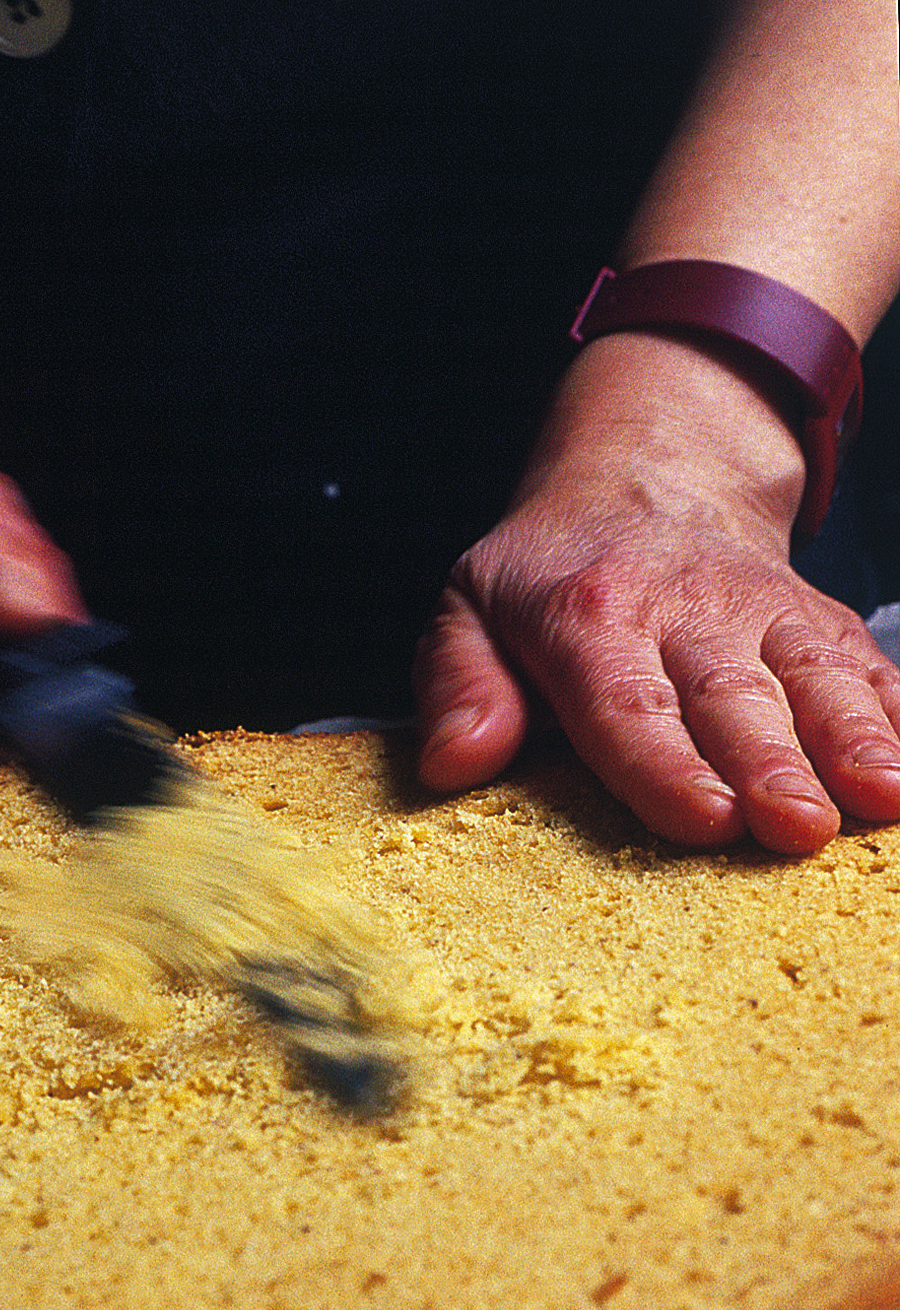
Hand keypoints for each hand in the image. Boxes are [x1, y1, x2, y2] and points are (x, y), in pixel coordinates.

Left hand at [413, 333, 899, 852]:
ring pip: (816, 677)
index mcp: (590, 617)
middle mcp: (688, 610)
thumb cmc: (546, 577)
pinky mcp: (818, 621)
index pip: (627, 704)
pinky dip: (899, 714)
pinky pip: (868, 665)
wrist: (642, 481)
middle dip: (772, 766)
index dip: (666, 766)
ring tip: (883, 799)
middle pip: (734, 699)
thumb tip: (454, 760)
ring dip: (855, 741)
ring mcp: (765, 613)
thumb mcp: (469, 612)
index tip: (704, 820)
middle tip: (798, 828)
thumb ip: (457, 685)